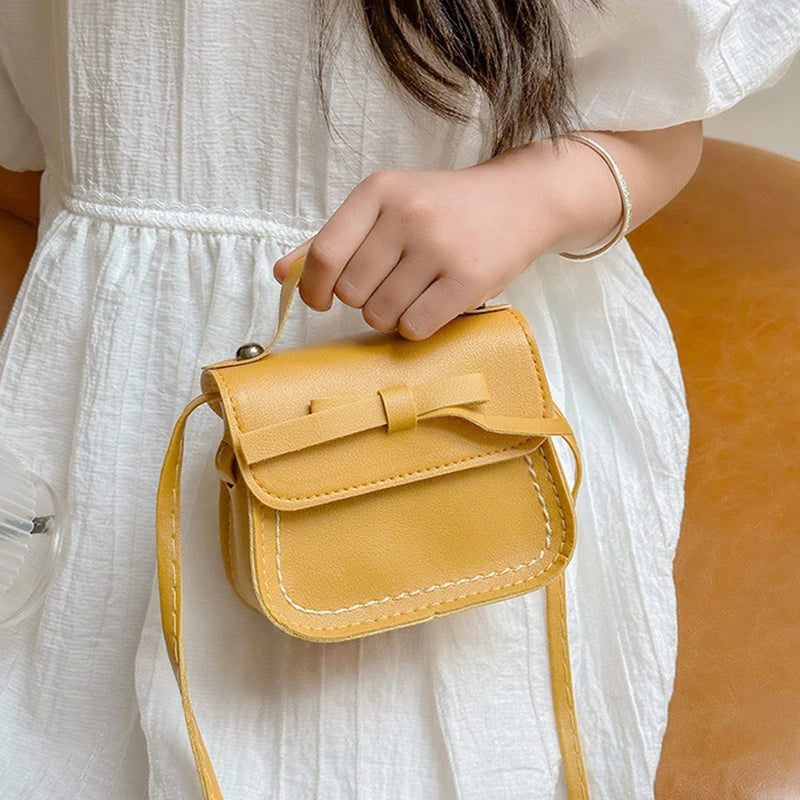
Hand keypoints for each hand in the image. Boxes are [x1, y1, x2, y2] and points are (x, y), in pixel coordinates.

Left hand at [272, 161, 562, 339]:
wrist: (521, 201)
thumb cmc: (445, 208)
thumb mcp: (387, 207)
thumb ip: (334, 238)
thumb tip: (281, 274)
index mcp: (379, 191)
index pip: (323, 254)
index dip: (313, 289)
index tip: (321, 301)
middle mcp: (407, 215)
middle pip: (350, 292)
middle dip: (362, 300)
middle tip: (388, 287)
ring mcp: (439, 247)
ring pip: (380, 314)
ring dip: (389, 316)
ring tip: (413, 294)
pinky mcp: (468, 279)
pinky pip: (415, 328)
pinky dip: (415, 328)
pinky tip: (431, 307)